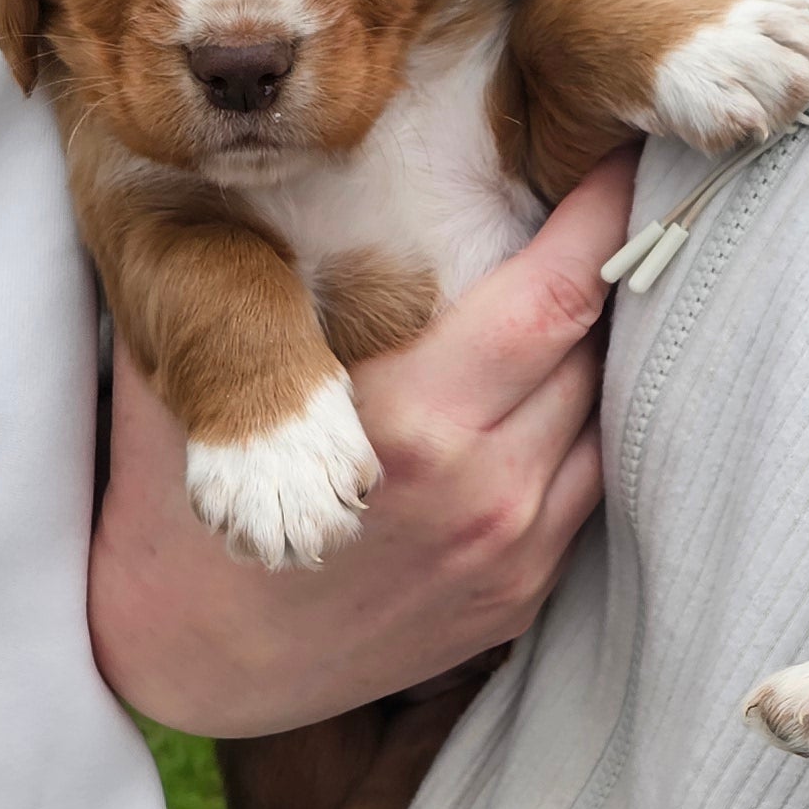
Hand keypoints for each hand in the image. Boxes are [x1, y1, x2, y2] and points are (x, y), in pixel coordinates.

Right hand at [88, 152, 632, 735]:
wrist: (188, 658)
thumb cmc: (180, 496)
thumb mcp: (190, 366)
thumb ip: (245, 265)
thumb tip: (291, 151)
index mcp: (408, 420)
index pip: (554, 294)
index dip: (607, 214)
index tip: (628, 150)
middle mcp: (478, 489)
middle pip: (595, 347)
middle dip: (614, 267)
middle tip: (627, 194)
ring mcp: (509, 551)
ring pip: (604, 415)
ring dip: (604, 348)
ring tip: (601, 279)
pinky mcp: (517, 596)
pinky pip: (587, 484)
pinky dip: (584, 424)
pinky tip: (562, 378)